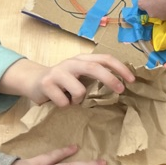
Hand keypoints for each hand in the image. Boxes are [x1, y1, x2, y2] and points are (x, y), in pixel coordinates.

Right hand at [0, 54, 134, 106]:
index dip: (119, 68)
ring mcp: (58, 72)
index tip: (131, 80)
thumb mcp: (80, 75)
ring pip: (79, 90)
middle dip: (109, 79)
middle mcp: (71, 63)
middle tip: (120, 90)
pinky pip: (64, 102)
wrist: (34, 81)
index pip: (104, 58)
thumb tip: (121, 85)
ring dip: (78, 100)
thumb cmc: (63, 81)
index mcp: (82, 59)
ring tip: (71, 99)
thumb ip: (95, 76)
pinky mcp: (47, 84)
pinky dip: (65, 105)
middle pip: (94, 67)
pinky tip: (59, 101)